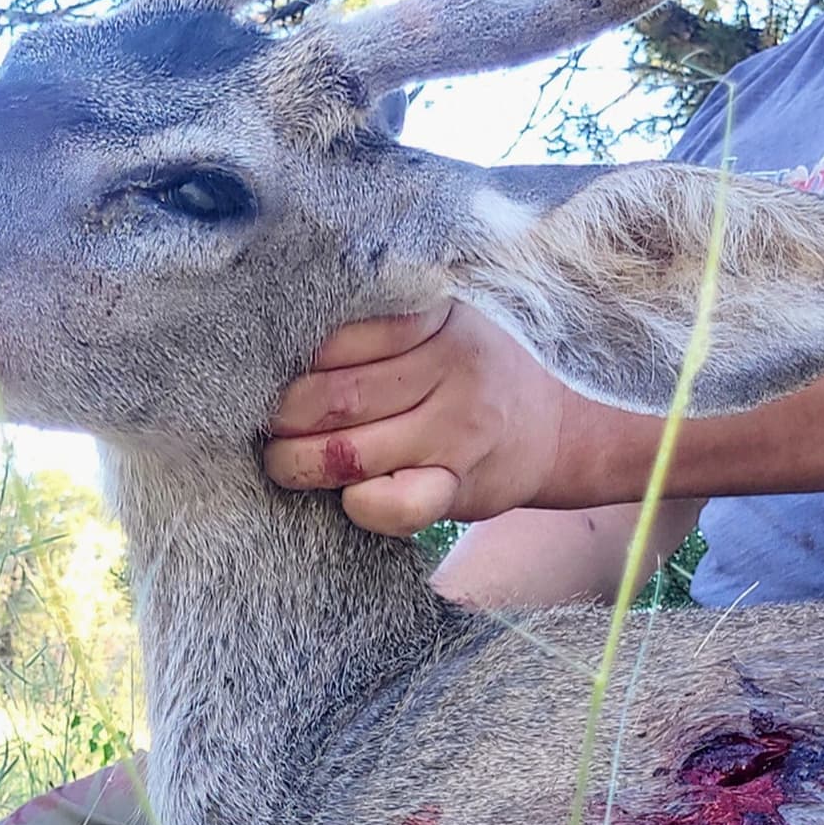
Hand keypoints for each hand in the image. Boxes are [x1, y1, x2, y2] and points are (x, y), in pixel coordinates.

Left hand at [263, 303, 573, 534]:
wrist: (556, 429)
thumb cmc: (476, 372)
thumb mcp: (444, 324)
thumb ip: (384, 323)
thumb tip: (288, 340)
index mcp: (439, 319)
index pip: (342, 338)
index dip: (296, 361)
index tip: (271, 372)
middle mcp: (452, 371)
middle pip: (339, 395)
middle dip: (285, 415)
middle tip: (267, 423)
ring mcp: (456, 433)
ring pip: (352, 452)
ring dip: (299, 463)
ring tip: (281, 460)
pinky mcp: (458, 487)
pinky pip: (395, 505)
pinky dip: (357, 504)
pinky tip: (345, 496)